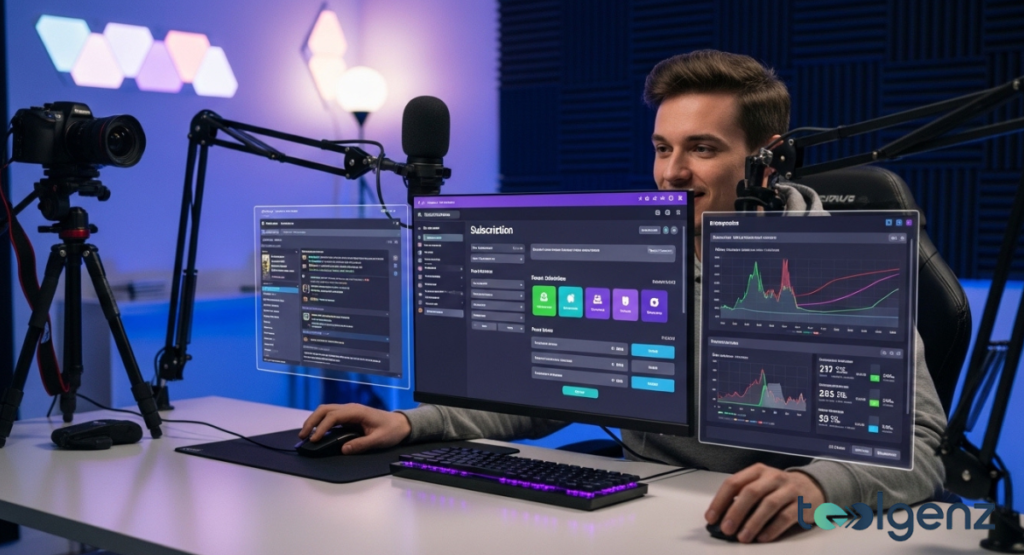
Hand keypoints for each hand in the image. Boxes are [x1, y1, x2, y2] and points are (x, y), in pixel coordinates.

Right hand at [298, 403, 411, 454]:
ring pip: (326, 411)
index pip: (333, 416)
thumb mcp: (378, 440)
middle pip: (325, 409)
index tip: (315, 439)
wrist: (400, 424)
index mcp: (357, 411)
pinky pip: (331, 417)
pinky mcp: (348, 417)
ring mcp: (349, 411)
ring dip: (314, 421)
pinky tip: (316, 433)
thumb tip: (343, 449)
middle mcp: (350, 408)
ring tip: (305, 435)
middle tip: (302, 436)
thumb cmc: (391, 430)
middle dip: (312, 421)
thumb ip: (361, 444)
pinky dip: (321, 423)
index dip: (322, 427)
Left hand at [705, 463, 823, 542]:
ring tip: (742, 537)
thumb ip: (743, 497)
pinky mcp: (802, 504)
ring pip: (768, 505)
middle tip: (726, 529)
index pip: (733, 483)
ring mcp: (789, 489)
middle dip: (735, 512)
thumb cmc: (778, 488)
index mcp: (757, 471)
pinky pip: (785, 517)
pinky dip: (772, 529)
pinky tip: (762, 538)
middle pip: (750, 493)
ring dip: (752, 523)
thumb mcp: (761, 485)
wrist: (813, 486)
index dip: (720, 501)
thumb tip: (722, 519)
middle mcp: (772, 477)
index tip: (711, 517)